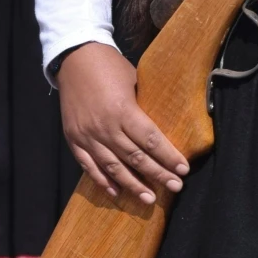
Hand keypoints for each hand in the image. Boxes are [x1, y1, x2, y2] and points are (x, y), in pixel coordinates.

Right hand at [56, 40, 189, 202]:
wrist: (74, 58)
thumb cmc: (110, 66)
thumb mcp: (135, 81)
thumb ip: (144, 107)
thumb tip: (164, 128)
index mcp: (123, 110)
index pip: (150, 140)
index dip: (168, 157)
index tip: (183, 169)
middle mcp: (105, 127)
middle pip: (136, 158)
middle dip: (158, 174)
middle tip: (176, 187)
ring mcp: (87, 135)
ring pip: (113, 167)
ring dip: (133, 185)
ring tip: (150, 199)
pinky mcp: (74, 139)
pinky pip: (88, 166)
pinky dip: (102, 180)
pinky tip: (117, 192)